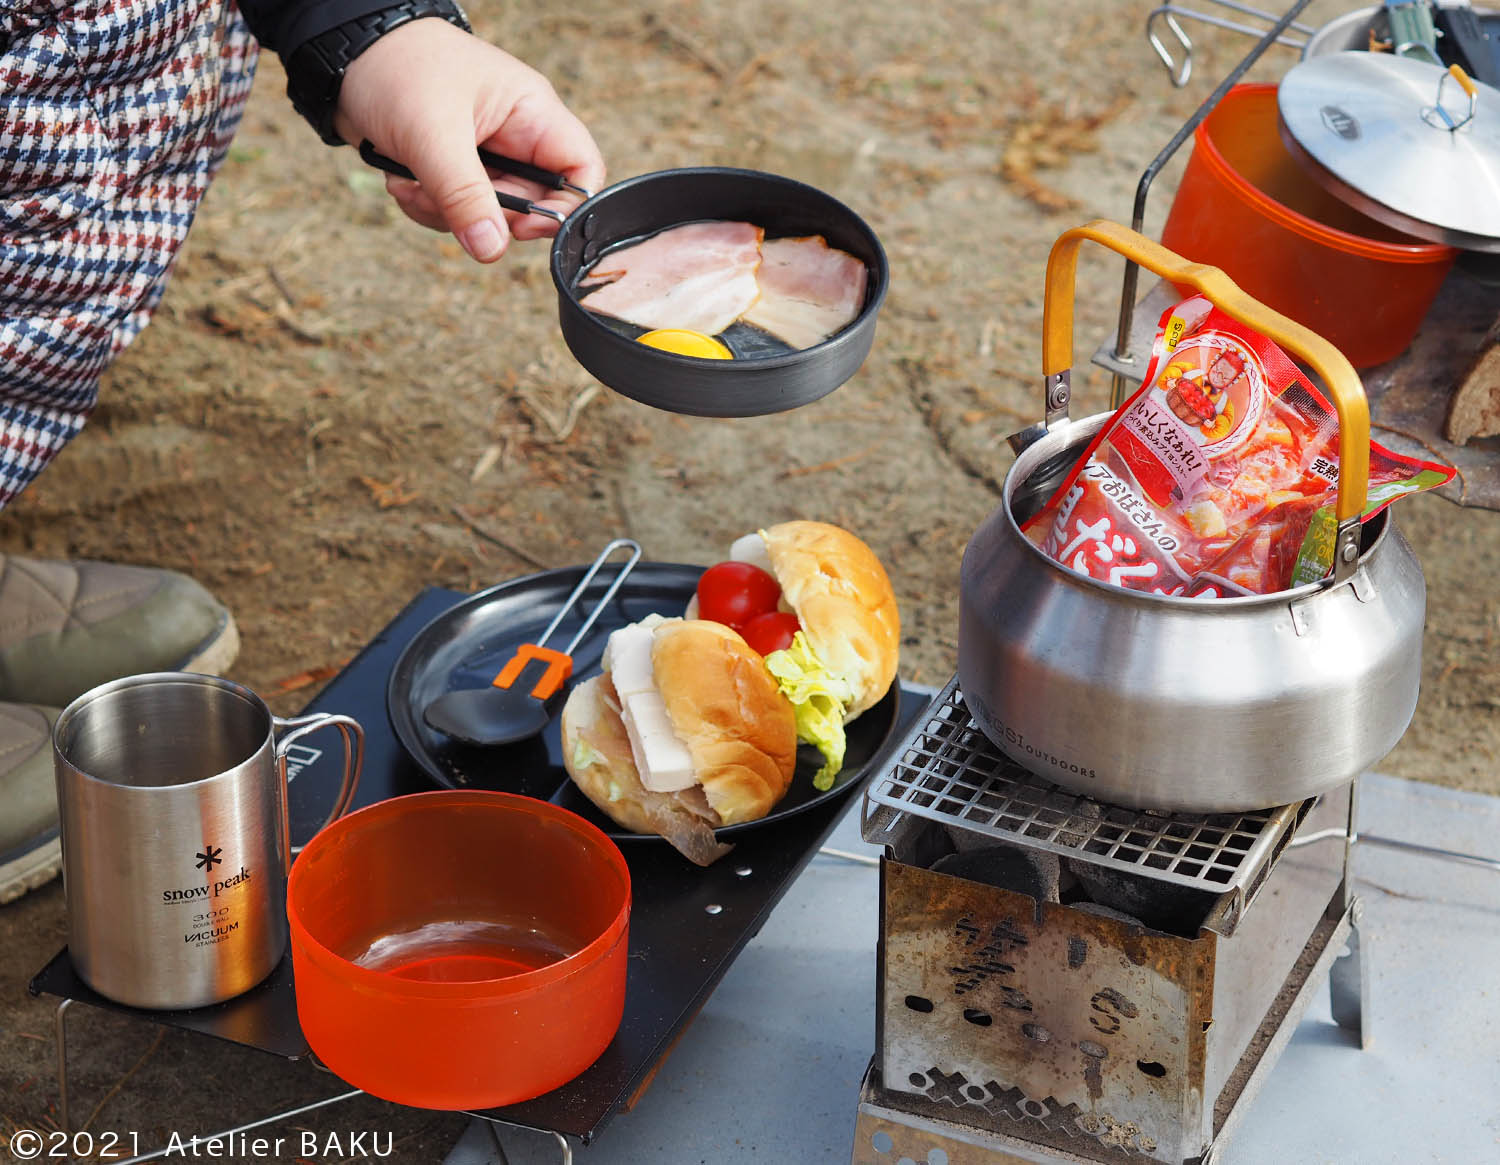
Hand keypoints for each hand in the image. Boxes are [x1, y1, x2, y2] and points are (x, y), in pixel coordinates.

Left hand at [332, 19, 604, 261]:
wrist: (343, 58)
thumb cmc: (396, 68)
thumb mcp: (433, 134)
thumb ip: (465, 196)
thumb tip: (491, 249)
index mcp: (531, 113)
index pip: (581, 170)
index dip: (564, 208)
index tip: (521, 225)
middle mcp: (516, 138)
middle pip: (531, 205)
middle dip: (484, 215)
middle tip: (445, 200)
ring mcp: (486, 157)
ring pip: (489, 217)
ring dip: (446, 214)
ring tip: (412, 182)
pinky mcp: (454, 171)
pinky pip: (457, 214)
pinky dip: (427, 208)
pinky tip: (403, 180)